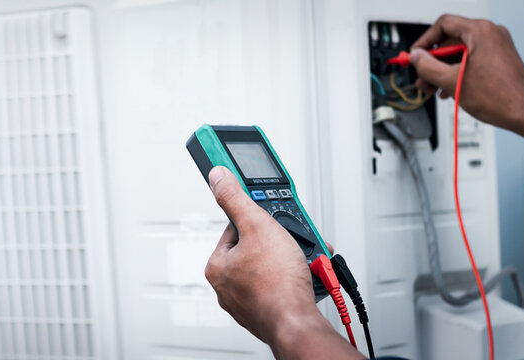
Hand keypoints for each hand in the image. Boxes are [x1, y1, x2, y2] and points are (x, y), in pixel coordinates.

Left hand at [204, 166, 361, 358]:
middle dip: (281, 240)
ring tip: (305, 257)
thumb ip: (236, 198)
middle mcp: (228, 286)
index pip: (236, 228)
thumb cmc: (277, 282)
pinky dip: (296, 277)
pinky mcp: (267, 310)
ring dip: (292, 257)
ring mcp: (248, 301)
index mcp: (217, 266)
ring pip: (273, 266)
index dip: (259, 220)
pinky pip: (282, 284)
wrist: (298, 322)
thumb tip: (218, 176)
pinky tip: (306, 274)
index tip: (273, 217)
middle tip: (294, 240)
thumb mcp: (258, 225)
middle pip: (257, 247)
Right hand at [410, 14, 523, 132]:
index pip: (443, 25)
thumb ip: (427, 66)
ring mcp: (497, 46)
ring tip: (433, 88)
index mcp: (481, 32)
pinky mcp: (499, 58)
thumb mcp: (451, 81)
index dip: (424, 41)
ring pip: (459, 53)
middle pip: (450, 41)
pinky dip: (457, 71)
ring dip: (443, 69)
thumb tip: (416, 57)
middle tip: (422, 78)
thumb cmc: (500, 97)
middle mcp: (491, 34)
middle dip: (433, 62)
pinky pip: (471, 59)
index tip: (415, 55)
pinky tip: (449, 89)